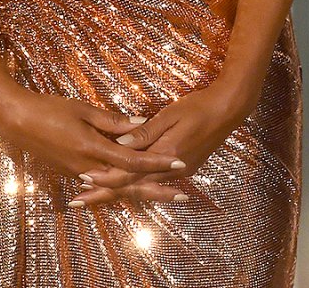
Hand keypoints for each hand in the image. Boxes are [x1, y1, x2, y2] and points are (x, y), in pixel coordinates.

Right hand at [0, 88, 186, 188]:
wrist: (16, 121)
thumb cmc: (49, 109)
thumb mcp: (83, 109)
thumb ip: (112, 120)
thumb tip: (140, 124)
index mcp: (92, 149)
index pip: (133, 160)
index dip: (157, 162)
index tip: (178, 161)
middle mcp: (88, 167)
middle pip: (129, 184)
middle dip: (156, 190)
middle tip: (183, 196)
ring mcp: (79, 173)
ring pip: (116, 187)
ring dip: (141, 190)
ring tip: (166, 193)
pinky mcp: (73, 172)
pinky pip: (103, 183)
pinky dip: (121, 186)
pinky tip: (135, 186)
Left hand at [73, 80, 254, 205]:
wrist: (229, 111)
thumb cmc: (199, 106)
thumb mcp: (169, 115)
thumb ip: (145, 132)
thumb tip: (120, 142)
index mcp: (166, 156)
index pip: (128, 173)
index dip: (104, 177)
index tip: (81, 179)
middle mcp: (171, 171)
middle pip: (131, 188)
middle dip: (103, 194)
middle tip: (78, 202)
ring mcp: (179, 172)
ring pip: (141, 188)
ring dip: (116, 192)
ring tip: (93, 197)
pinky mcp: (184, 169)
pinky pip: (153, 183)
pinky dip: (135, 186)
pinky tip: (123, 188)